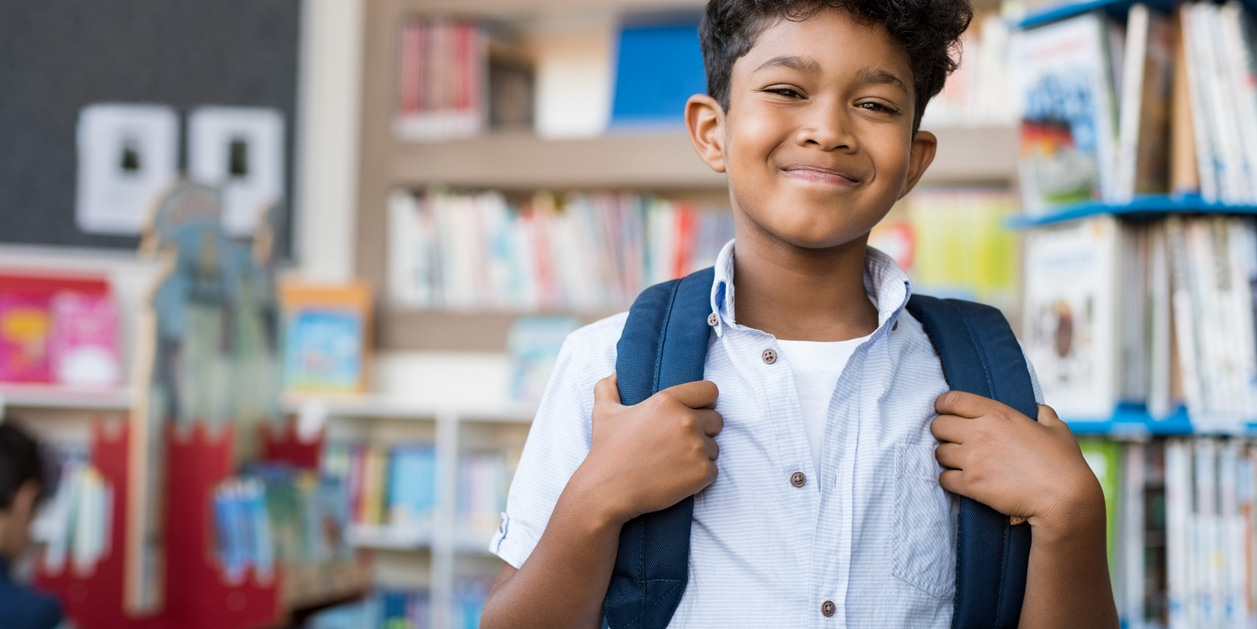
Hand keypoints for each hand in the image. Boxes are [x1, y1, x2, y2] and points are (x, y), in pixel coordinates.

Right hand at [579, 373, 722, 524]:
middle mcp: (685, 421)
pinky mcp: (702, 473)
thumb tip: (616, 374)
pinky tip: (678, 477)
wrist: (607, 492)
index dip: (705, 402)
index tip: (696, 412)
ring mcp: (696, 447)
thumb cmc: (606, 452)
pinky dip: (699, 476)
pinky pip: (713, 470)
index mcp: (667, 401)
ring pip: (714, 447)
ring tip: (674, 462)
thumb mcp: (603, 413)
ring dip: (700, 454)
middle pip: (716, 420)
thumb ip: (609, 387)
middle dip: (703, 430)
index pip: (709, 391)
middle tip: (679, 443)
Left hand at [930, 391, 1103, 534]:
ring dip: (947, 457)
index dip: (943, 405)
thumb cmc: (1064, 463)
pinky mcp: (971, 484)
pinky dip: (950, 480)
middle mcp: (980, 433)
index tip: (944, 411)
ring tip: (960, 462)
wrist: (1064, 499)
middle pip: (938, 426)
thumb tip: (1037, 408)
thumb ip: (1043, 414)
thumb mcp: (1057, 428)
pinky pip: (944, 478)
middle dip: (943, 432)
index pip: (952, 400)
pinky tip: (962, 480)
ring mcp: (973, 459)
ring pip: (939, 452)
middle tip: (954, 439)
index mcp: (998, 414)